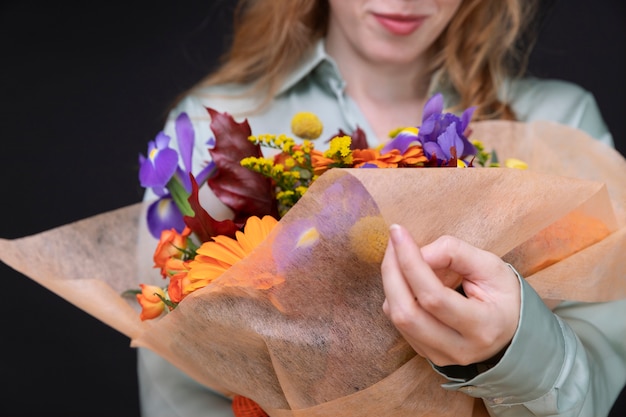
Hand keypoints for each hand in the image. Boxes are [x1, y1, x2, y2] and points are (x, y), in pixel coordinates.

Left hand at [381, 224, 519, 366]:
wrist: (512, 331)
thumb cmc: (502, 295)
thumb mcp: (491, 266)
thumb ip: (455, 253)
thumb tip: (418, 251)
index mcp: (482, 327)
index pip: (434, 297)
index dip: (411, 262)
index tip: (398, 232)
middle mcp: (459, 348)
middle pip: (407, 313)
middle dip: (392, 271)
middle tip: (393, 241)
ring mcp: (439, 355)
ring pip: (397, 319)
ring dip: (390, 281)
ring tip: (397, 255)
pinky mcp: (426, 353)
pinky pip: (398, 322)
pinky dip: (395, 294)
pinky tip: (404, 276)